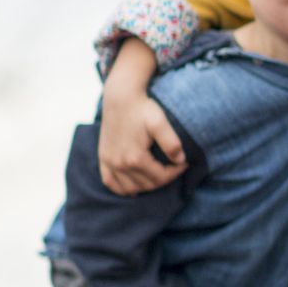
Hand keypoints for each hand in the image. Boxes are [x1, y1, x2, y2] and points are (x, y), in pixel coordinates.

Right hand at [99, 39, 183, 194]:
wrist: (121, 97)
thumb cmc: (142, 108)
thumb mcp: (160, 123)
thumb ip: (172, 143)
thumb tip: (181, 160)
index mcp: (135, 157)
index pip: (160, 178)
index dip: (175, 173)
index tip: (184, 164)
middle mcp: (119, 163)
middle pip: (147, 184)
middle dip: (164, 179)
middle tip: (174, 167)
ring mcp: (109, 162)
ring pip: (129, 188)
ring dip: (146, 186)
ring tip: (158, 175)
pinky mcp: (103, 158)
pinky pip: (110, 183)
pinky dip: (123, 188)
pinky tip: (134, 187)